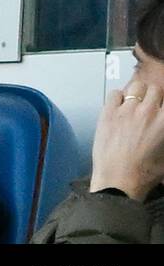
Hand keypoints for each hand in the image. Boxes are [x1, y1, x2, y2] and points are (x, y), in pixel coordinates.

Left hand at [89, 83, 163, 200]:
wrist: (119, 179)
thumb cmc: (146, 172)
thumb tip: (160, 124)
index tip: (161, 111)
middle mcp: (149, 111)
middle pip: (156, 89)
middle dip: (155, 97)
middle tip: (152, 107)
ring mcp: (127, 109)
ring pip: (137, 87)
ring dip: (139, 94)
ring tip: (136, 105)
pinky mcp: (108, 111)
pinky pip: (115, 93)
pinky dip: (119, 98)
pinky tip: (120, 108)